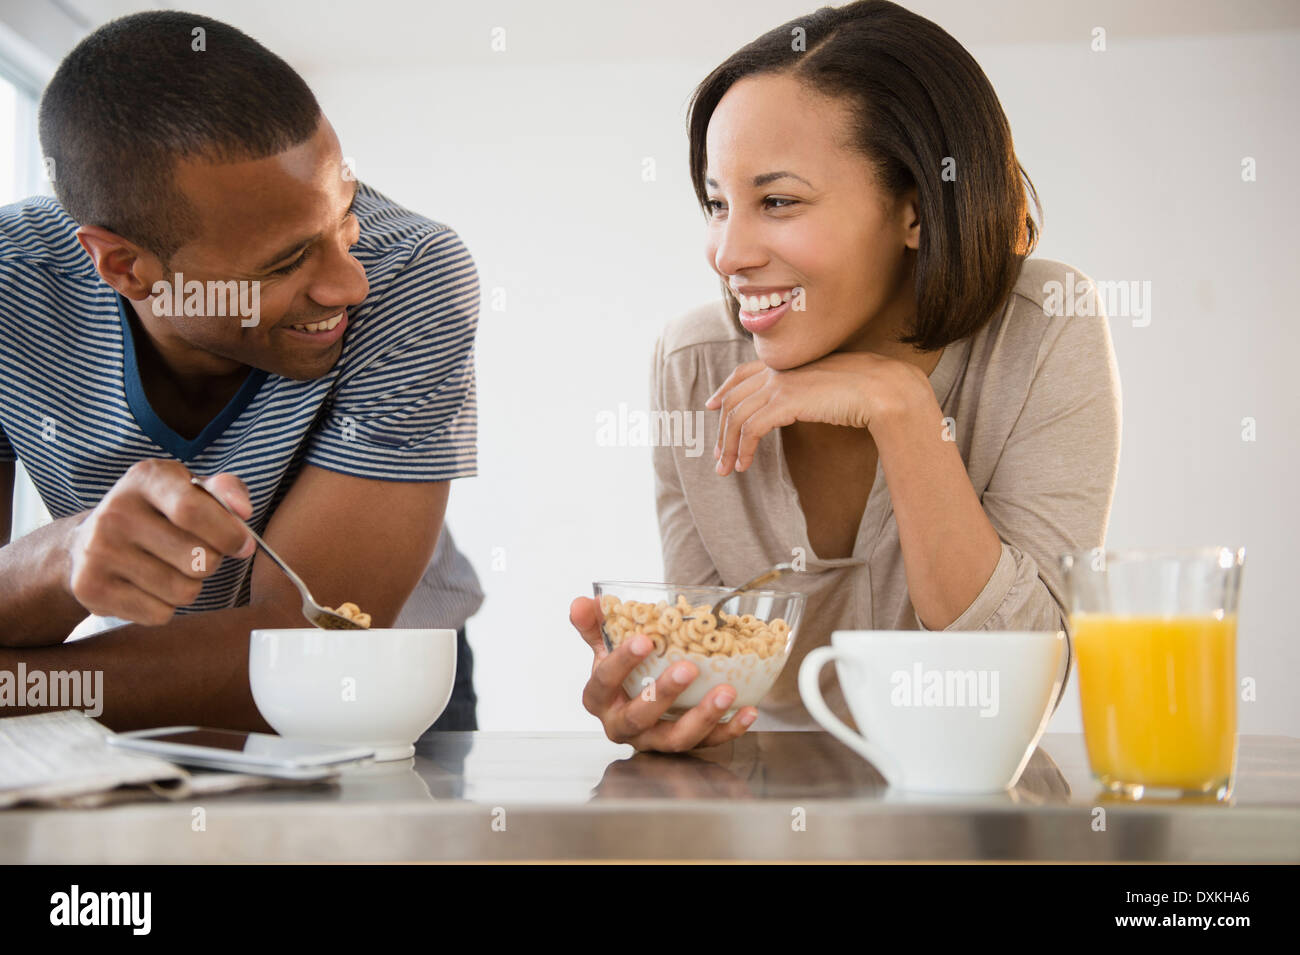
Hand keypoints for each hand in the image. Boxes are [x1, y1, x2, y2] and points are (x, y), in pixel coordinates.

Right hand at [66, 459, 255, 624]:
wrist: (85, 543)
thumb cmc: (158, 514)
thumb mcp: (191, 489)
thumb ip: (226, 491)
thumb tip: (243, 511)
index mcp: (146, 479)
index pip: (191, 509)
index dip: (229, 533)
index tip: (243, 544)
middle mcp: (115, 512)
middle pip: (198, 558)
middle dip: (213, 562)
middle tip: (200, 554)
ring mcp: (98, 552)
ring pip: (183, 591)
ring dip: (191, 586)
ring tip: (172, 569)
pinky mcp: (92, 589)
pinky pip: (160, 614)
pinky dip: (166, 606)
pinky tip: (150, 587)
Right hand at [570, 596, 757, 751]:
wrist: (640, 706)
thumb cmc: (624, 675)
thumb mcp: (606, 650)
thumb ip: (595, 626)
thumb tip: (581, 602)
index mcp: (600, 700)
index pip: (604, 683)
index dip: (621, 663)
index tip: (643, 641)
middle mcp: (623, 726)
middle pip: (639, 717)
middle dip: (663, 694)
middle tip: (688, 668)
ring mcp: (654, 741)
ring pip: (675, 739)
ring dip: (702, 717)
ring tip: (726, 692)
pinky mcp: (684, 748)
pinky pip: (708, 744)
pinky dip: (729, 730)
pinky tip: (748, 711)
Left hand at [706, 352, 922, 475]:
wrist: (880, 389)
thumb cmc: (863, 391)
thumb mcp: (826, 387)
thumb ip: (805, 391)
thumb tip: (799, 405)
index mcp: (786, 363)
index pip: (742, 373)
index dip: (723, 389)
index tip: (712, 405)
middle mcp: (777, 370)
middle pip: (733, 399)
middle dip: (722, 430)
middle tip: (719, 457)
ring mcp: (779, 384)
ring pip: (737, 417)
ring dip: (728, 446)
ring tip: (728, 469)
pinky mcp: (784, 402)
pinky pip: (751, 429)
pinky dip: (743, 449)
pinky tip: (745, 465)